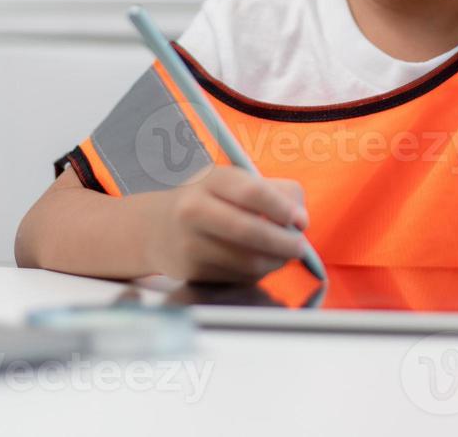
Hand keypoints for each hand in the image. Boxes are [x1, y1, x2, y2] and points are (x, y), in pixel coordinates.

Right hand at [140, 165, 308, 283]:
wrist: (156, 228)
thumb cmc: (209, 202)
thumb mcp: (233, 183)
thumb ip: (274, 192)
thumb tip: (300, 220)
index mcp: (211, 180)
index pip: (253, 192)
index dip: (283, 209)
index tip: (301, 220)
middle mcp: (194, 210)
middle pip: (250, 230)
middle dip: (284, 242)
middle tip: (300, 247)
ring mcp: (190, 243)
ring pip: (247, 260)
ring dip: (274, 262)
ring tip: (282, 256)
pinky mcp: (192, 271)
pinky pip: (237, 277)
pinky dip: (256, 273)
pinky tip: (257, 263)